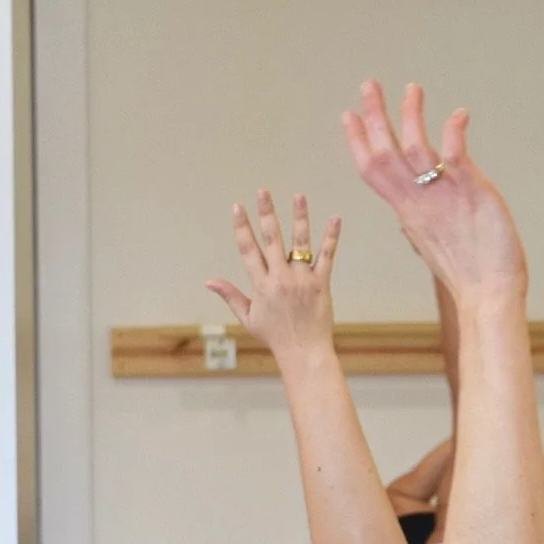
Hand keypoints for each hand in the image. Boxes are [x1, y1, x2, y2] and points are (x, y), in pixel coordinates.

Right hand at [206, 190, 340, 359]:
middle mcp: (280, 278)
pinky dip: (331, 237)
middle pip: (271, 239)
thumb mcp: (248, 317)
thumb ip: (230, 295)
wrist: (303, 352)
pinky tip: (335, 218)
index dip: (242, 227)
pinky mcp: (321, 283)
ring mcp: (302, 279)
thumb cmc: (275, 337)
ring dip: (299, 217)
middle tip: (263, 192)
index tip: (238, 207)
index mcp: (261, 285)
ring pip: (300, 242)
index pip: (248, 250)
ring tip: (298, 196)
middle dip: (266, 213)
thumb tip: (209, 281)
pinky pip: (327, 256)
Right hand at [342, 81, 525, 299]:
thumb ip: (418, 223)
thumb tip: (404, 222)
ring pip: (415, 149)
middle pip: (385, 154)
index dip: (359, 142)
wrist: (488, 296)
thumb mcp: (432, 242)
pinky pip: (455, 158)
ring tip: (411, 88)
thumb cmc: (466, 273)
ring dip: (411, 116)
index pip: (373, 171)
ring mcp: (442, 196)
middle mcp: (419, 201)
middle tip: (368, 84)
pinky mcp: (470, 193)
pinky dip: (454, 134)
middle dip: (375, 117)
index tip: (347, 115)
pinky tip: (458, 115)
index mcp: (408, 210)